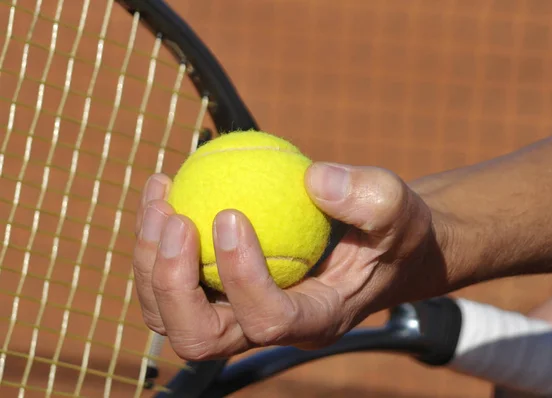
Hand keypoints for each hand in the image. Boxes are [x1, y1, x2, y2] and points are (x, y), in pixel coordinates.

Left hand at [132, 163, 453, 359]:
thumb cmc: (391, 231)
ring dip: (150, 261)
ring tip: (160, 195)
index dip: (239, 278)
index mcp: (315, 320)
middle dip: (173, 284)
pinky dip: (155, 240)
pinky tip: (164, 190)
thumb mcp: (397, 208)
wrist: (377, 245)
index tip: (230, 213)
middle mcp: (269, 328)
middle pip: (201, 337)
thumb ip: (369, 197)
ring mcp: (238, 313)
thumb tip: (314, 178)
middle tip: (176, 219)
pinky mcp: (220, 292)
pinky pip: (170, 280)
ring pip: (171, 315)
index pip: (268, 320)